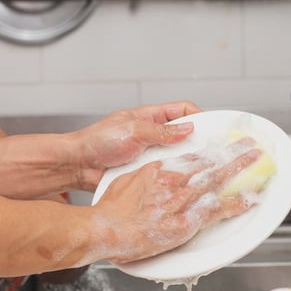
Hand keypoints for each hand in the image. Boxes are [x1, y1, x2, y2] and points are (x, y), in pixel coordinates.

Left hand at [70, 101, 201, 190]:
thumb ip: (161, 131)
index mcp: (150, 116)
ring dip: (184, 161)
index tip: (212, 129)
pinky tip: (179, 181)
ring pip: (176, 155)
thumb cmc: (98, 141)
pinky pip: (164, 171)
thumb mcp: (133, 131)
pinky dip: (171, 175)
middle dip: (196, 142)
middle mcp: (152, 134)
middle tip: (210, 152)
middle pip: (183, 134)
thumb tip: (188, 129)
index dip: (199, 117)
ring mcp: (149, 152)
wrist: (78, 166)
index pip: (182, 110)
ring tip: (198, 168)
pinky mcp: (145, 170)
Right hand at [89, 147, 261, 263]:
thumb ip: (145, 177)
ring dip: (240, 170)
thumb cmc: (110, 211)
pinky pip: (216, 210)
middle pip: (209, 164)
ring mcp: (180, 201)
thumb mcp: (126, 181)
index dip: (211, 153)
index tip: (222, 149)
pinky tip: (251, 198)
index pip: (191, 157)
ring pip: (217, 181)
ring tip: (258, 163)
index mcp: (159, 170)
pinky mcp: (184, 221)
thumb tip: (153, 177)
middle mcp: (173, 182)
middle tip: (251, 147)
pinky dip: (236, 203)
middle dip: (233, 154)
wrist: (104, 228)